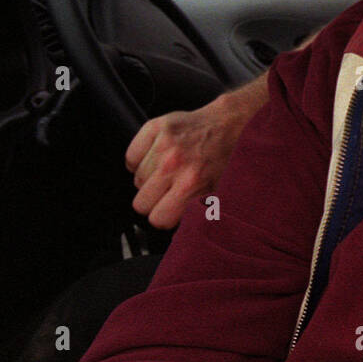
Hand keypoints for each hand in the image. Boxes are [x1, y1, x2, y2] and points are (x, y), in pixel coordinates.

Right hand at [124, 76, 267, 227]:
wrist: (231, 123)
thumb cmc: (227, 157)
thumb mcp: (220, 192)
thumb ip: (198, 214)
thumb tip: (181, 238)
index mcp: (191, 185)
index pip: (157, 219)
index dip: (164, 216)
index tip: (170, 210)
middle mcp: (174, 165)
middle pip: (141, 202)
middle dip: (154, 200)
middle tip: (168, 191)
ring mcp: (162, 145)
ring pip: (136, 180)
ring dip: (149, 178)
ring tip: (168, 170)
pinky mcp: (155, 128)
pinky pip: (131, 157)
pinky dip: (140, 159)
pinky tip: (157, 157)